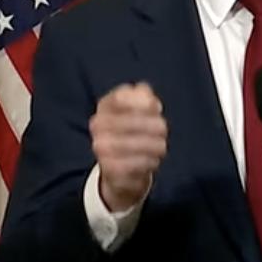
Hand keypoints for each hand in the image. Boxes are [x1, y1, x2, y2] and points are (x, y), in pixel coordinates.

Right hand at [91, 82, 167, 211]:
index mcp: (105, 104)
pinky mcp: (109, 167)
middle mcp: (98, 124)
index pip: (123, 97)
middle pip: (138, 121)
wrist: (120, 167)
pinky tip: (152, 160)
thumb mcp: (138, 106)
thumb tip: (147, 96)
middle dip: (158, 127)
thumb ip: (143, 94)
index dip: (146, 103)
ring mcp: (101, 146)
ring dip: (157, 145)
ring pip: (142, 143)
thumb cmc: (133, 129)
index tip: (156, 109)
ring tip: (159, 147)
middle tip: (163, 131)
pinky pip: (140, 162)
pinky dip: (151, 161)